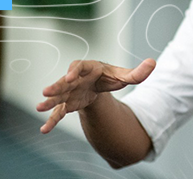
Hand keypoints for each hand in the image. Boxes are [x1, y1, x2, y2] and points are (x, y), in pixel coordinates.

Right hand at [36, 58, 155, 133]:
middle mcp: (75, 79)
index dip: (74, 71)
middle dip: (56, 86)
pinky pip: (58, 113)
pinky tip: (44, 130)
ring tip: (39, 108)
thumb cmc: (109, 77)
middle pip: (63, 82)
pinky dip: (52, 121)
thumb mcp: (123, 75)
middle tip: (46, 91)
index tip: (70, 77)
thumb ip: (137, 72)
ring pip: (58, 97)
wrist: (98, 85)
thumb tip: (153, 63)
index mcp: (88, 68)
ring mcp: (69, 92)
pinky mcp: (67, 104)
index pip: (78, 67)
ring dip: (49, 102)